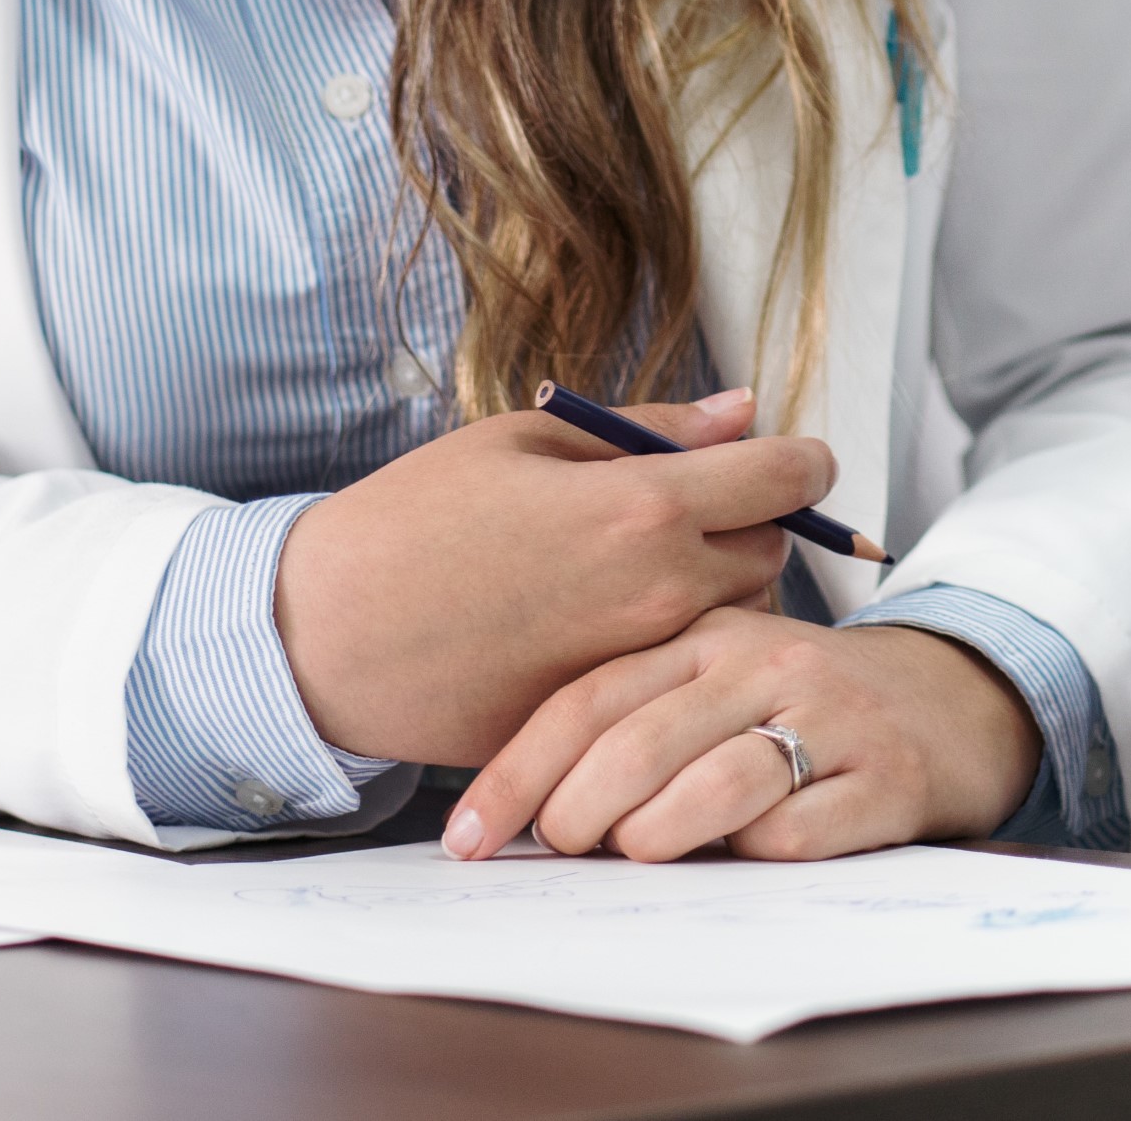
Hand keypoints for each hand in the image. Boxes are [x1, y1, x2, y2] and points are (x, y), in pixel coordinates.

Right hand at [275, 390, 838, 764]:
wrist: (329, 634)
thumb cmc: (418, 517)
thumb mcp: (528, 440)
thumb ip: (653, 430)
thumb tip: (746, 412)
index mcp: (643, 508)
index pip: (783, 479)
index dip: (802, 461)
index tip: (798, 458)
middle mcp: (659, 594)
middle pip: (770, 556)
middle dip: (751, 526)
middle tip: (695, 508)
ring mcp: (638, 668)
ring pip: (731, 623)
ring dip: (715, 590)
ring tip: (640, 567)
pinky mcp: (607, 718)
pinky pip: (671, 677)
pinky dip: (660, 648)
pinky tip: (598, 624)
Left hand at [443, 610, 1043, 862]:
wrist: (946, 703)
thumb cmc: (800, 702)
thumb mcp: (717, 678)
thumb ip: (638, 713)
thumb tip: (527, 807)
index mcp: (705, 636)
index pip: (590, 696)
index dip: (517, 769)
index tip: (468, 834)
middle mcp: (763, 662)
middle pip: (642, 739)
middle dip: (576, 809)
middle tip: (554, 850)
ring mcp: (827, 715)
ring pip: (717, 781)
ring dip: (654, 833)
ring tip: (628, 855)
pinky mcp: (884, 776)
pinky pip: (798, 828)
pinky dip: (751, 855)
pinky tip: (733, 861)